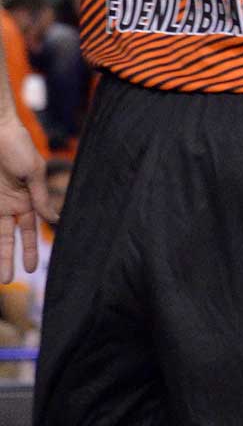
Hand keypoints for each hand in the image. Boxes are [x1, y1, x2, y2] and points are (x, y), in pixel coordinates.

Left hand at [0, 115, 48, 284]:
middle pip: (8, 238)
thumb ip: (40, 197)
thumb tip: (53, 220)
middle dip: (7, 259)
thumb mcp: (34, 172)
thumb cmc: (17, 144)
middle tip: (7, 281)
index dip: (29, 249)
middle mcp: (9, 204)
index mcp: (27, 199)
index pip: (28, 230)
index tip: (31, 269)